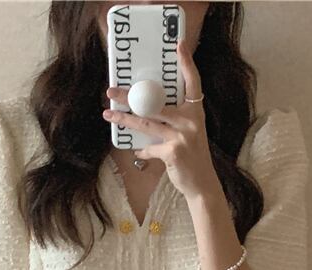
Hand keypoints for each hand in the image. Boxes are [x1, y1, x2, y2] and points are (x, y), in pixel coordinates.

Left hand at [102, 37, 219, 202]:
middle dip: (130, 97)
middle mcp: (190, 120)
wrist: (202, 183)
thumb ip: (174, 119)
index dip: (186, 62)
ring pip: (146, 123)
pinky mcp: (172, 152)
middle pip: (155, 102)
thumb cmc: (193, 156)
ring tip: (109, 115)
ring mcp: (182, 136)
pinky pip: (149, 148)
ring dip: (124, 119)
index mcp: (195, 111)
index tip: (179, 44)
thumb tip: (147, 109)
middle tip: (112, 91)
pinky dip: (142, 150)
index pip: (192, 81)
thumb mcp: (190, 132)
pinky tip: (137, 151)